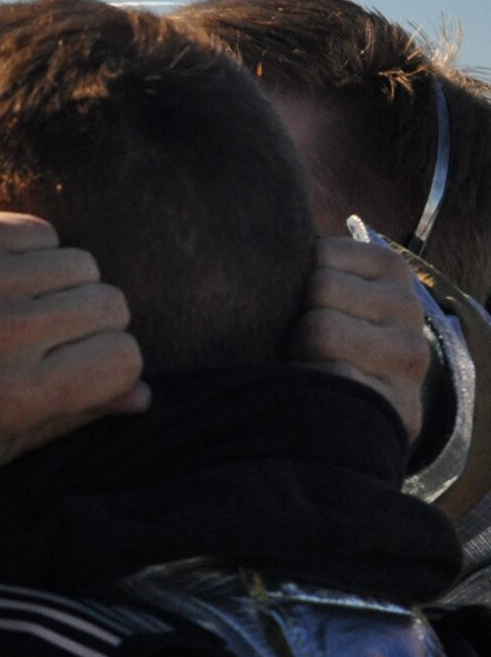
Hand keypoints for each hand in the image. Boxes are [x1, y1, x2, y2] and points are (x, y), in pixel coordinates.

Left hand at [0, 212, 147, 466]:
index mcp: (16, 393)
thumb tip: (142, 396)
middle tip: (55, 335)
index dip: (115, 364)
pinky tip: (2, 274)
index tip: (88, 367)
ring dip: (64, 284)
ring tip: (26, 303)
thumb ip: (70, 419)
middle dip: (95, 323)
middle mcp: (6, 333)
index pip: (122, 360)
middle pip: (110, 306)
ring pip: (81, 264)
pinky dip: (32, 251)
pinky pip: (41, 231)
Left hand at [291, 236, 425, 442]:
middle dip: (296, 321)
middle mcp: (409, 307)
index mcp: (389, 269)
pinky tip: (318, 397)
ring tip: (311, 369)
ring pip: (322, 329)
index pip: (317, 252)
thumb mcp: (316, 293)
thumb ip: (298, 266)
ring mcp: (410, 355)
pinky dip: (312, 388)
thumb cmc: (315, 346)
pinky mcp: (402, 403)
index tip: (301, 309)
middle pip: (319, 287)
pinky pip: (332, 377)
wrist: (347, 422)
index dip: (291, 284)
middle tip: (303, 348)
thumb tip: (246, 234)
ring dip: (300, 354)